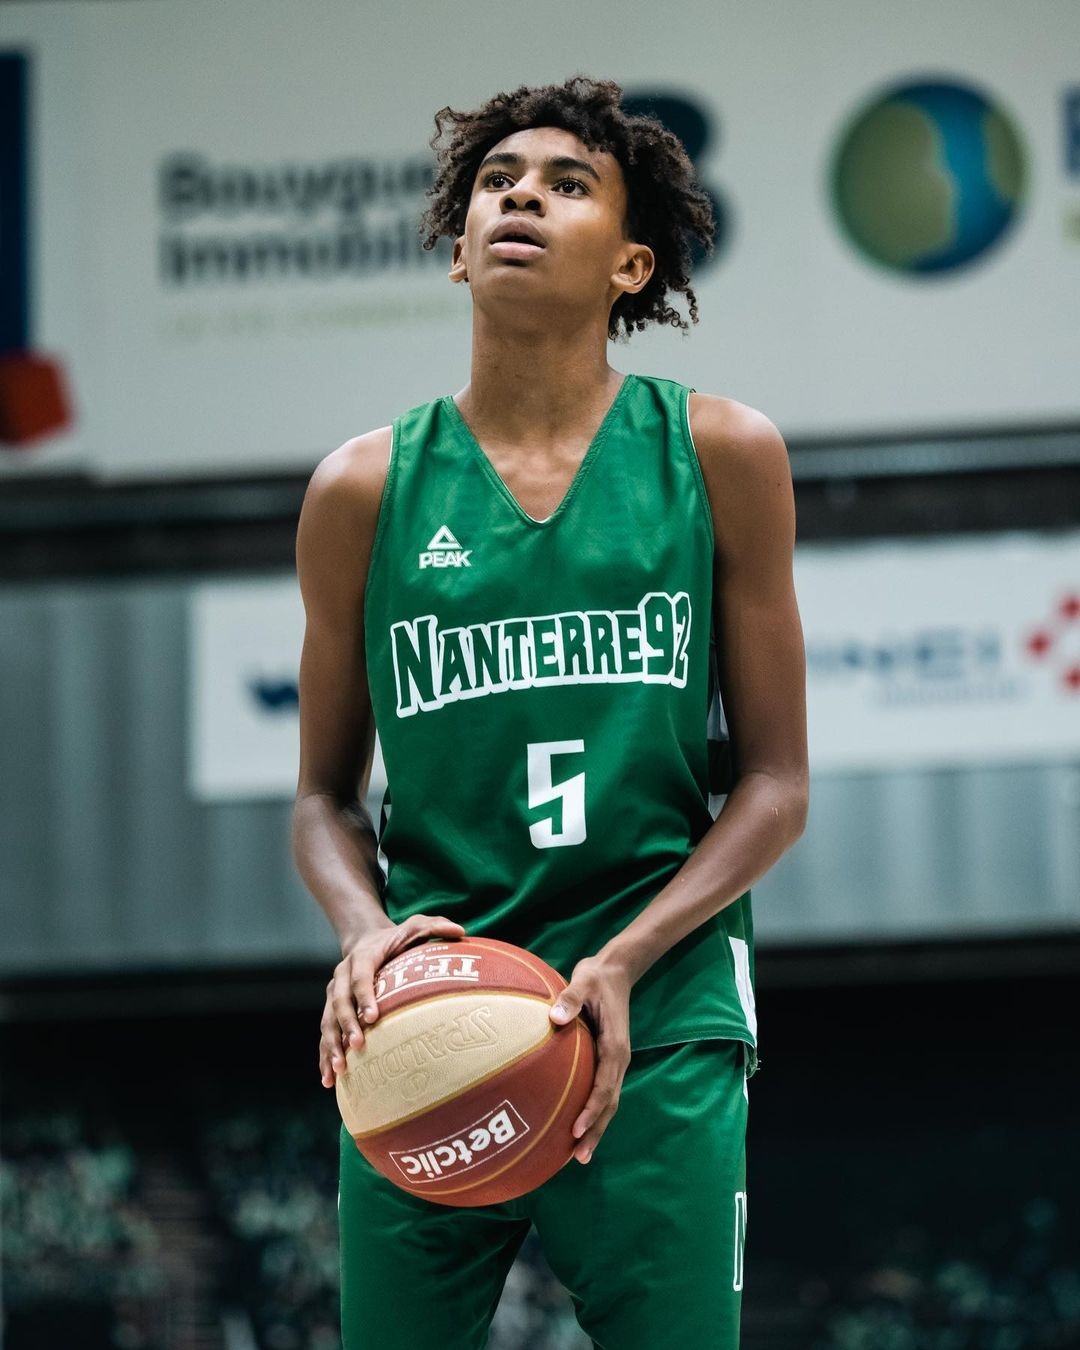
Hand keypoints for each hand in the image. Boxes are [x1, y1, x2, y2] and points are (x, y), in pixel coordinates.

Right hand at [319, 913, 465, 1087]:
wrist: (365, 939)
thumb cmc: (396, 939)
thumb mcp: (415, 926)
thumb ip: (435, 925)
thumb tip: (461, 930)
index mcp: (361, 957)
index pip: (360, 976)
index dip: (365, 996)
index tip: (373, 1017)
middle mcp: (341, 976)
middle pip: (339, 1002)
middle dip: (347, 1025)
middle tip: (358, 1046)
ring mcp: (333, 994)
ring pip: (327, 1021)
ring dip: (331, 1046)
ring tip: (338, 1070)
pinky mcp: (330, 1010)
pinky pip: (326, 1034)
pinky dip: (324, 1056)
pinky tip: (329, 1080)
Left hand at [548, 952, 631, 1163]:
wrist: (616, 970)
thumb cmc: (597, 977)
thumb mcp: (584, 981)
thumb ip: (570, 998)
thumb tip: (556, 1018)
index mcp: (615, 1046)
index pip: (605, 1086)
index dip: (591, 1110)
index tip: (576, 1130)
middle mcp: (619, 1059)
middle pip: (609, 1104)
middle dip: (595, 1131)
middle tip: (579, 1157)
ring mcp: (615, 1061)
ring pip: (608, 1102)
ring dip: (596, 1127)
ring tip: (579, 1154)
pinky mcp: (607, 1058)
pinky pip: (601, 1091)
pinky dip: (592, 1112)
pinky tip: (574, 1124)